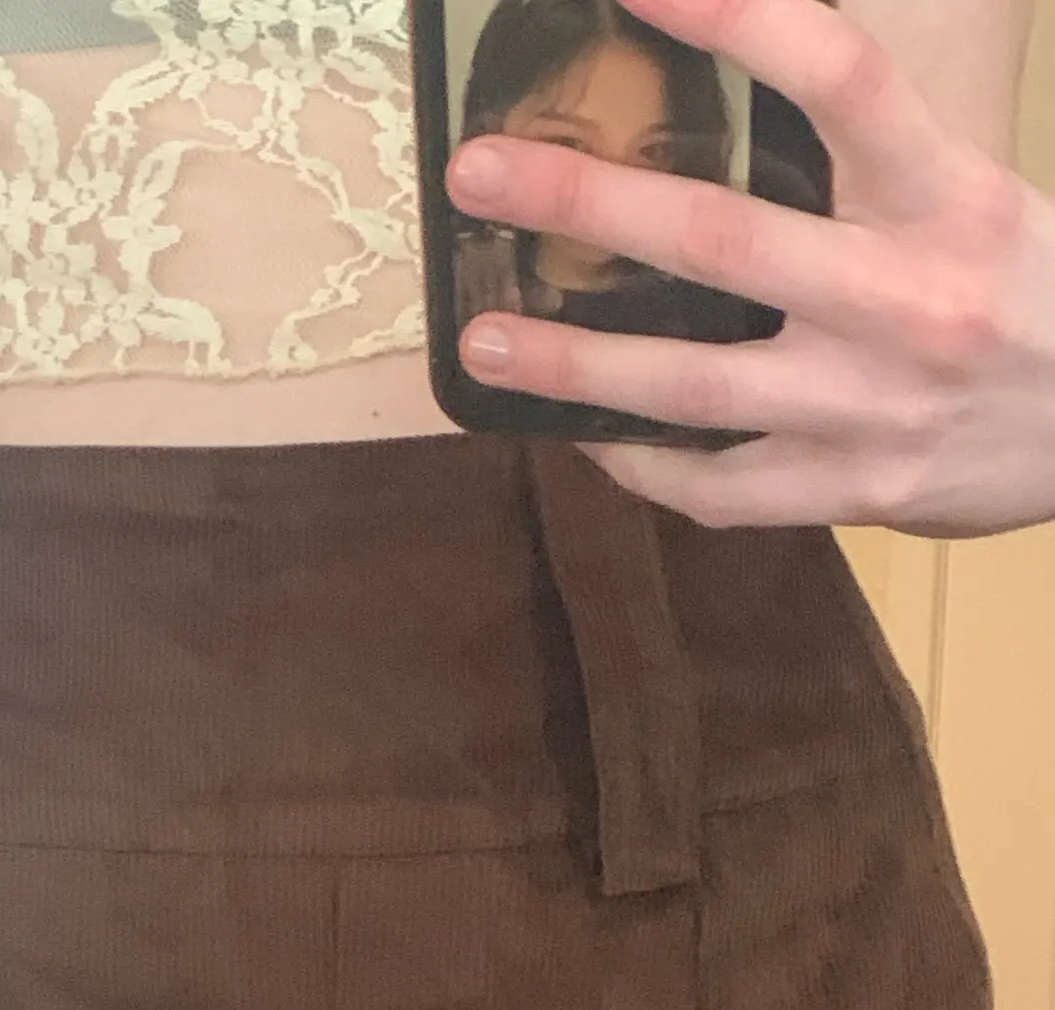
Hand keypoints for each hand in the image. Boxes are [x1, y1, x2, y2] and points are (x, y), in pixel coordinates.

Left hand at [446, 0, 1054, 536]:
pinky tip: (584, 437)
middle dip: (585, 205)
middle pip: (722, 238)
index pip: (843, 78)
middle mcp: (908, 300)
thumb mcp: (974, 203)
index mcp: (950, 199)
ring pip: (692, 384)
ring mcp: (873, 409)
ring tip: (482, 344)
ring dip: (573, 362)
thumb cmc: (1032, 301)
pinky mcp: (855, 493)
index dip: (737, 19)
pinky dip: (641, 465)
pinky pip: (719, 488)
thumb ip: (869, 173)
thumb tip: (737, 123)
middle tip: (479, 177)